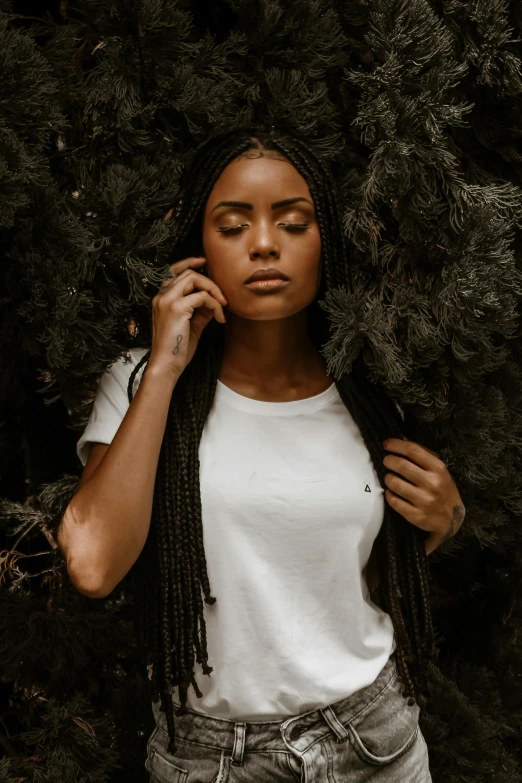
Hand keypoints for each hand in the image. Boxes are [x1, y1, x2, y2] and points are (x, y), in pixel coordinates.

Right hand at [148, 256, 226, 377]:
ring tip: (222, 306)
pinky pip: (202, 297)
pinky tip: (219, 319)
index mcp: (162, 298)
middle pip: (188, 273)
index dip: (189, 263)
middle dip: (210, 282)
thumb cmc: (178, 349)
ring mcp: (167, 300)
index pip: (174, 271)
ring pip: (194, 278)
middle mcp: (162, 296)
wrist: (167, 365)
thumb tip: (215, 301)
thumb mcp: (193, 325)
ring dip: (213, 290)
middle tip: (223, 298)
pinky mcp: (177, 308)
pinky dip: (215, 305)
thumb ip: (202, 310)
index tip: (204, 262)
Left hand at [382, 437, 464, 554]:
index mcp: (438, 468)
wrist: (452, 518)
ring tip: (389, 477)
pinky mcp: (416, 516)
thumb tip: (401, 438)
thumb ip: (421, 454)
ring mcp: (424, 501)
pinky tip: (392, 492)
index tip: (386, 444)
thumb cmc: (442, 488)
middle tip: (386, 461)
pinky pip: (393, 501)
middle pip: (401, 465)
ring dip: (387, 478)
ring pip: (394, 483)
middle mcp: (432, 484)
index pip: (412, 450)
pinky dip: (389, 494)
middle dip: (388, 460)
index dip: (395, 445)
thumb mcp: (438, 469)